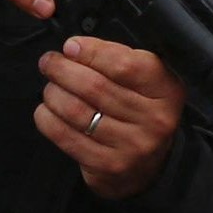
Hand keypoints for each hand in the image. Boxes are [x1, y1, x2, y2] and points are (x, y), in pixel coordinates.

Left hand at [35, 37, 184, 199]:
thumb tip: (75, 47)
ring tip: (50, 86)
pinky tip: (46, 110)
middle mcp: (154, 120)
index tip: (71, 46)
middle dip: (62, 69)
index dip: (91, 51)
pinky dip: (48, 119)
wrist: (146, 166)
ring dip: (53, 93)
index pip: (125, 65)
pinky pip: (65, 136)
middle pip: (95, 87)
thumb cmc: (141, 113)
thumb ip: (118, 60)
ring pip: (76, 110)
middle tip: (49, 62)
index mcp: (166, 90)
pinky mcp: (107, 165)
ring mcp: (131, 146)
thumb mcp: (146, 82)